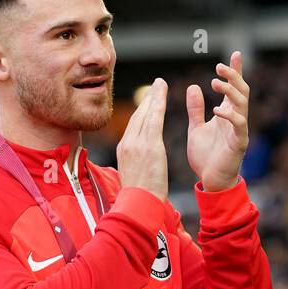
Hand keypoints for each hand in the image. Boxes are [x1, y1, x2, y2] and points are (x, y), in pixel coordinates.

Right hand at [116, 78, 168, 201]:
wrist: (139, 204)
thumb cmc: (140, 197)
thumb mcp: (134, 176)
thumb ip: (137, 163)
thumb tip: (140, 163)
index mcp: (124, 150)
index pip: (133, 125)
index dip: (141, 111)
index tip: (148, 101)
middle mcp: (127, 143)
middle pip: (138, 116)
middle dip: (147, 99)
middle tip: (156, 85)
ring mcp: (137, 143)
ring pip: (145, 114)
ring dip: (153, 96)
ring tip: (160, 84)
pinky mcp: (149, 145)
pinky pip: (154, 119)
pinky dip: (158, 103)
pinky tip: (163, 92)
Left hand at [187, 51, 249, 191]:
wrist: (210, 181)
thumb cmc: (205, 156)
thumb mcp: (195, 128)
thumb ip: (195, 109)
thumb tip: (193, 87)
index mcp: (226, 113)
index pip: (233, 88)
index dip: (235, 71)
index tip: (234, 54)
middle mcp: (236, 118)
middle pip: (241, 91)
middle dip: (233, 76)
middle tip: (220, 66)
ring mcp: (239, 130)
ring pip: (242, 104)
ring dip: (230, 91)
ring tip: (215, 83)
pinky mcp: (239, 143)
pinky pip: (239, 125)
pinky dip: (230, 115)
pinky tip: (217, 110)